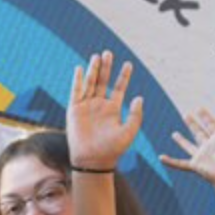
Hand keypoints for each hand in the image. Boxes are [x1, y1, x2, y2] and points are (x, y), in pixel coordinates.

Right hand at [67, 51, 143, 171]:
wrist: (93, 160)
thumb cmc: (112, 149)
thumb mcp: (129, 132)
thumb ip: (135, 115)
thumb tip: (139, 97)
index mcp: (113, 109)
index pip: (119, 88)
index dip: (124, 76)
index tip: (129, 64)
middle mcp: (99, 106)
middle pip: (103, 81)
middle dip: (106, 68)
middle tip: (109, 53)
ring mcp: (86, 107)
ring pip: (90, 84)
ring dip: (93, 70)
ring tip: (97, 56)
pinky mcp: (74, 110)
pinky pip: (76, 92)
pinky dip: (78, 80)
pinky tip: (80, 69)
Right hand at [160, 110, 214, 189]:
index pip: (211, 124)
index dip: (205, 117)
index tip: (199, 108)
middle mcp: (209, 146)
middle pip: (198, 132)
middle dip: (192, 124)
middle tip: (186, 115)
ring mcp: (202, 156)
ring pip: (188, 146)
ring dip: (181, 140)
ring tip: (174, 134)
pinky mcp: (195, 165)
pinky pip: (180, 163)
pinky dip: (170, 161)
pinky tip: (161, 158)